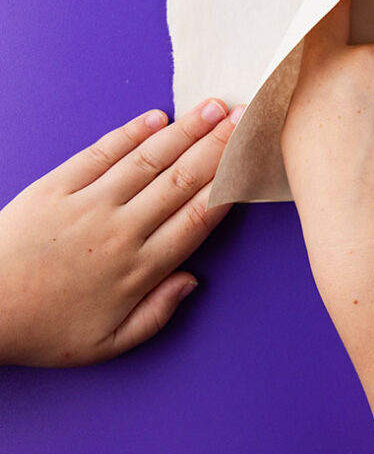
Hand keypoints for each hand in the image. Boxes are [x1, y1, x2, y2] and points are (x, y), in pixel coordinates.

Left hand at [0, 99, 242, 366]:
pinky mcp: (58, 185)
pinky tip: (157, 118)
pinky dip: (131, 133)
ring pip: (149, 161)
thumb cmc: (42, 329)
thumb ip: (155, 315)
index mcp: (137, 270)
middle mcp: (120, 230)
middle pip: (182, 181)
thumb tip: (191, 281)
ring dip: (186, 132)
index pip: (196, 218)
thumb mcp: (105, 345)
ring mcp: (89, 203)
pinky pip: (102, 153)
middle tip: (244, 118)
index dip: (228, 185)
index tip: (250, 160)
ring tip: (213, 108)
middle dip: (218, 147)